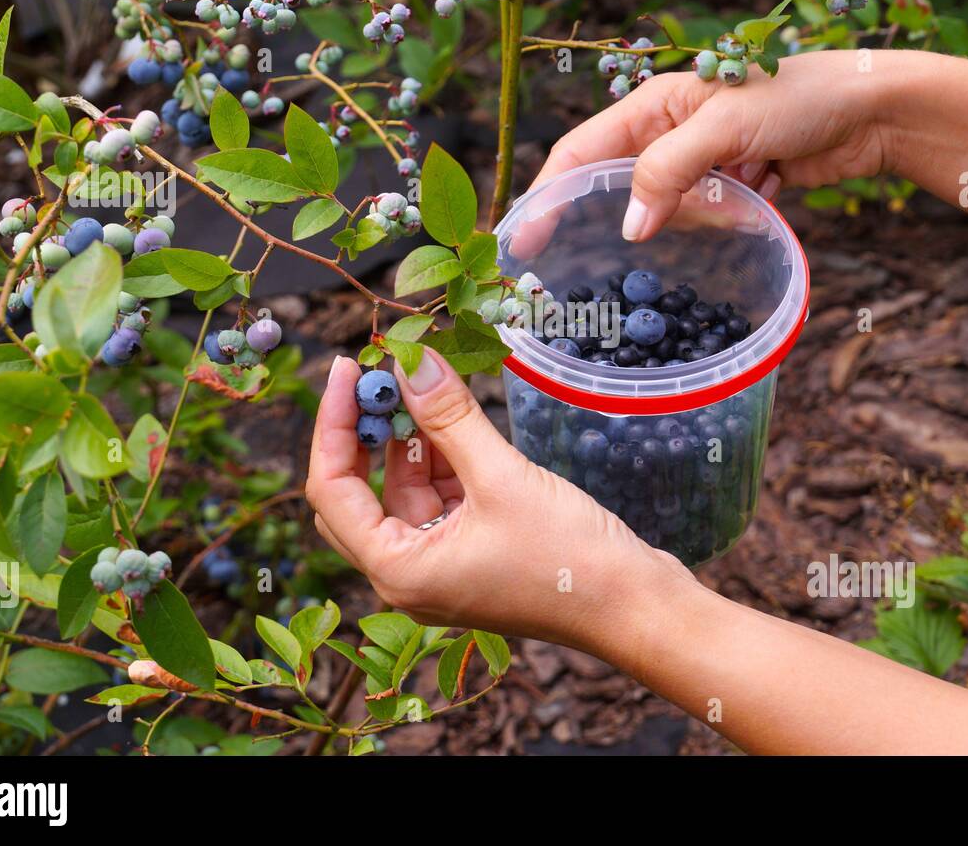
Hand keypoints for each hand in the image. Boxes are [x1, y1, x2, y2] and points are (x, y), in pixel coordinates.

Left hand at [305, 348, 691, 646]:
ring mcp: (441, 567)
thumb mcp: (502, 477)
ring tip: (424, 380)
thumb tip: (412, 362)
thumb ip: (449, 417)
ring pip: (402, 492)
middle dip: (364, 431)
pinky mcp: (472, 555)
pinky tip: (453, 416)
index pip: (331, 490)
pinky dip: (441, 458)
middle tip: (380, 373)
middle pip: (357, 494)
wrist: (635, 606)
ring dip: (409, 438)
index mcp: (397, 571)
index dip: (334, 423)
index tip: (350, 367)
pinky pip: (439, 499)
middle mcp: (408, 576)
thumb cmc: (569, 557)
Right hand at [530, 50, 893, 240]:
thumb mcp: (723, 127)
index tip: (527, 243)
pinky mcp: (735, 186)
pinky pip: (715, 217)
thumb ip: (669, 173)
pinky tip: (773, 185)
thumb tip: (629, 229)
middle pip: (629, 189)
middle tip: (696, 212)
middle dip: (657, 210)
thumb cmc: (798, 97)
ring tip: (756, 181)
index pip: (581, 153)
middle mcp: (670, 133)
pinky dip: (740, 212)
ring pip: (676, 211)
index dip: (550, 194)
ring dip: (713, 209)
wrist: (873, 111)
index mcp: (653, 106)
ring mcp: (703, 162)